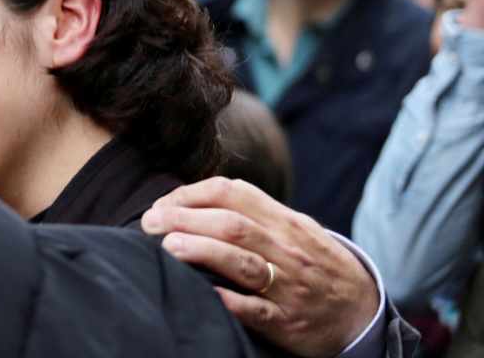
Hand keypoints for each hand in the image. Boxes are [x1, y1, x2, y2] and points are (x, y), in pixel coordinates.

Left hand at [141, 177, 377, 356]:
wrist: (364, 312)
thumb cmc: (316, 263)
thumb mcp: (295, 228)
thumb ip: (256, 211)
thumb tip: (196, 198)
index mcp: (285, 221)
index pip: (232, 193)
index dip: (190, 194)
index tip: (162, 204)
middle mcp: (287, 249)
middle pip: (230, 225)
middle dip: (184, 219)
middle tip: (149, 223)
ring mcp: (288, 286)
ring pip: (242, 262)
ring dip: (202, 251)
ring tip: (168, 246)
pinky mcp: (287, 321)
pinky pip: (255, 309)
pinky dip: (229, 299)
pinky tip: (204, 291)